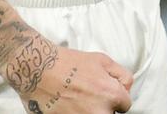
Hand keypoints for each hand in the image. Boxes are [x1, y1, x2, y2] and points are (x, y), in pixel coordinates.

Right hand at [13, 44, 132, 112]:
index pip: (126, 105)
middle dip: (103, 105)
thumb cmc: (68, 62)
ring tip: (77, 100)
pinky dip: (76, 113)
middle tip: (88, 95)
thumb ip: (121, 75)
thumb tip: (127, 87)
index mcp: (111, 95)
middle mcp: (101, 112)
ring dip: (90, 110)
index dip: (116, 95)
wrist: (39, 69)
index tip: (104, 91)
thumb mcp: (100, 59)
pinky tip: (69, 105)